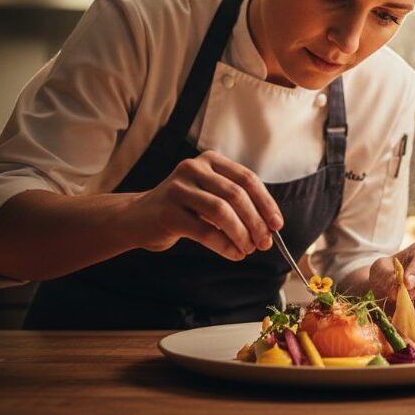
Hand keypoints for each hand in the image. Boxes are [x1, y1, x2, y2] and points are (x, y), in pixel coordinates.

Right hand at [127, 150, 282, 260]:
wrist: (137, 218)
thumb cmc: (183, 209)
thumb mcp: (209, 196)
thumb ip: (236, 204)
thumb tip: (269, 227)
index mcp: (210, 160)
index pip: (247, 178)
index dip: (265, 203)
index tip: (277, 225)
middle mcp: (194, 168)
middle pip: (236, 195)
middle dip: (256, 222)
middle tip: (264, 243)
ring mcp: (178, 188)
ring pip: (221, 211)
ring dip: (241, 234)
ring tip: (248, 249)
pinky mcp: (167, 211)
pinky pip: (204, 230)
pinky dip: (224, 245)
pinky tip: (233, 254)